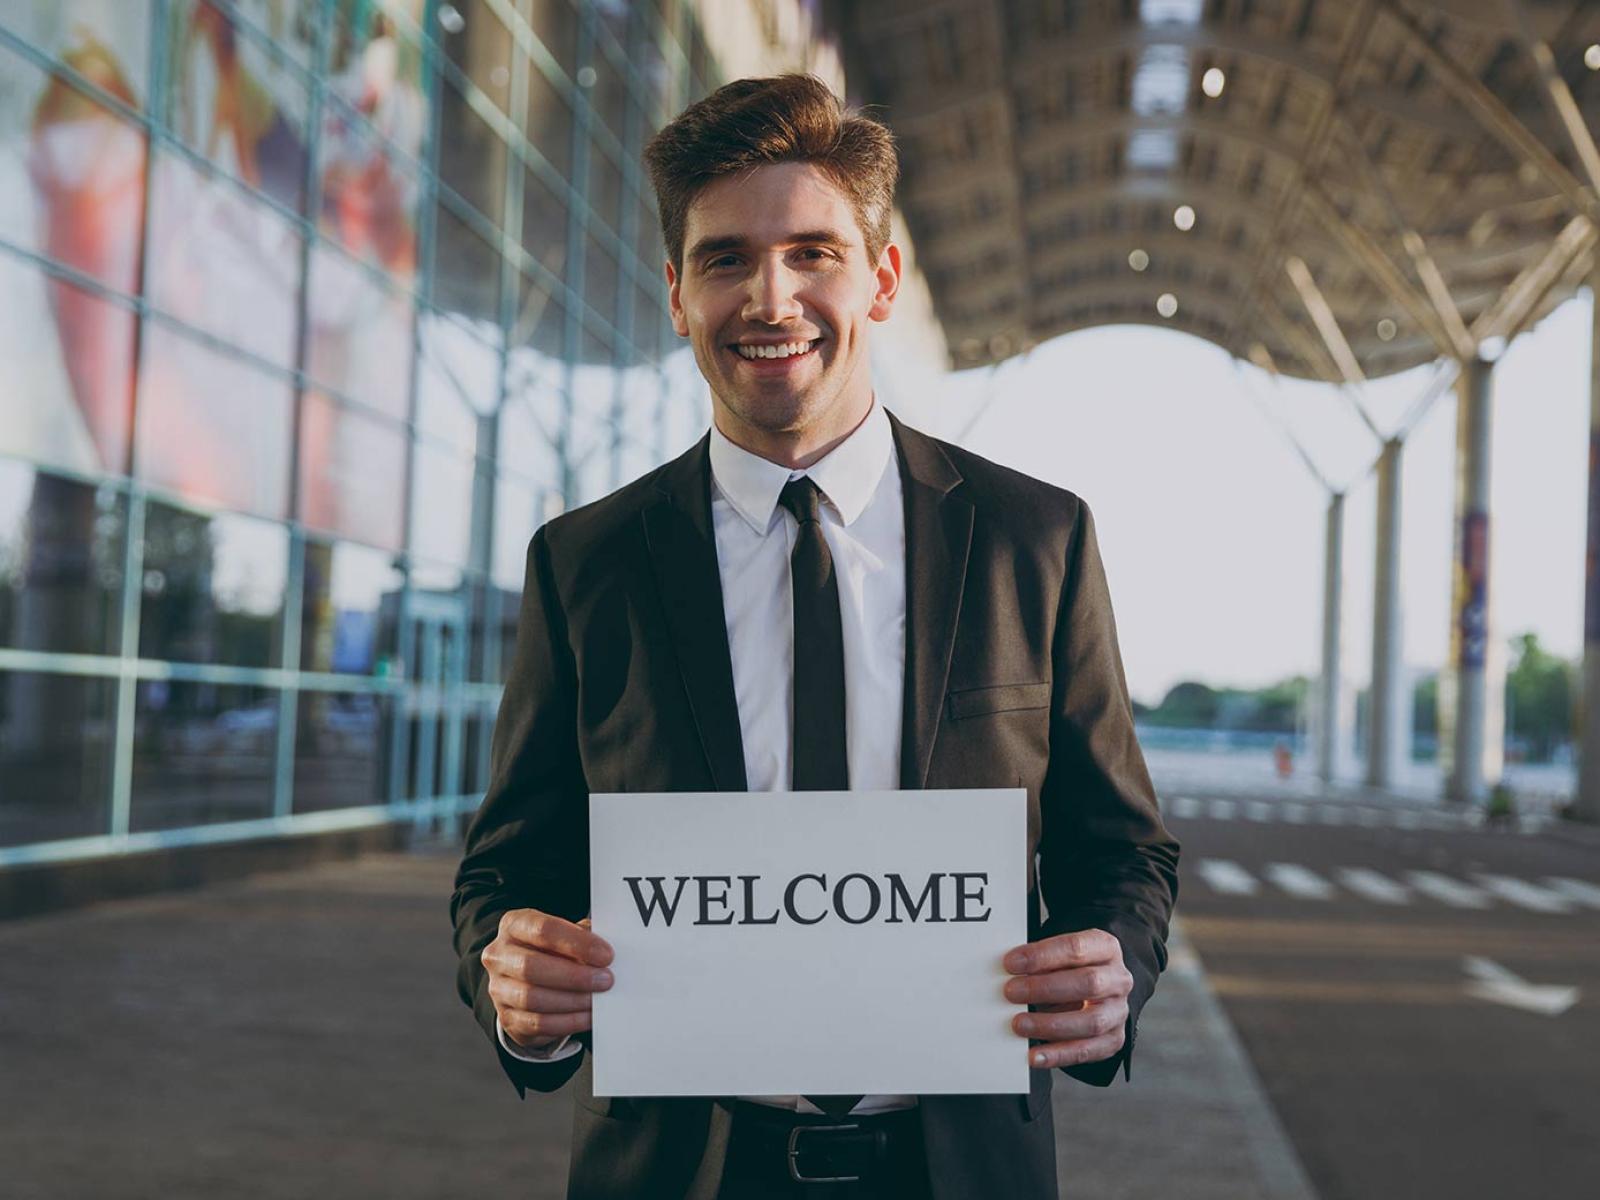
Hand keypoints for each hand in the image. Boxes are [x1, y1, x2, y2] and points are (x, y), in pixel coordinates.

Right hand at [481, 910, 613, 1049]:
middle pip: (531, 966)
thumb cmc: (551, 952)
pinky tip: (587, 1016)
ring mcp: (498, 988)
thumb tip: (605, 951)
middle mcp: (499, 955)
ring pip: (532, 998)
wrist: (526, 980)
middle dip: (574, 975)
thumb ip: (583, 938)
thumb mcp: (565, 936)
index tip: (605, 955)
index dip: (577, 943)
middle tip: (605, 980)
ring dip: (571, 1000)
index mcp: (514, 925)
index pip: (543, 930)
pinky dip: (567, 1022)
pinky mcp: (507, 1018)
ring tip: (596, 999)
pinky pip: (537, 1023)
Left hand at [1002, 928, 1131, 1068]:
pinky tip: (1035, 1055)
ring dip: (1050, 1025)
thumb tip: (1009, 970)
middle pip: (1088, 983)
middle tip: (1011, 992)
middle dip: (1044, 988)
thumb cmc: (1071, 967)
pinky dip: (1059, 1055)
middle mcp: (1118, 979)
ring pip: (1091, 1022)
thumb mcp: (1060, 954)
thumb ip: (1040, 960)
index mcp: (1106, 948)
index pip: (1076, 948)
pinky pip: (1088, 1051)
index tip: (1012, 963)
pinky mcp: (1114, 1039)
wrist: (1096, 989)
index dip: (1042, 956)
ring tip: (1019, 1024)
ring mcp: (1118, 1011)